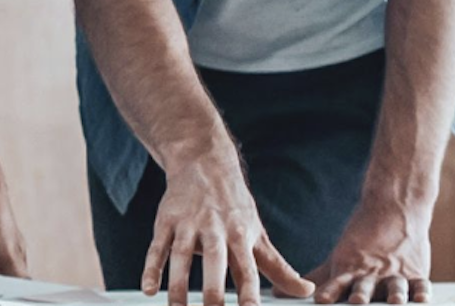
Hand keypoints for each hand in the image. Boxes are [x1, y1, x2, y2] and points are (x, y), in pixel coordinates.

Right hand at [143, 144, 313, 305]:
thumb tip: (306, 291)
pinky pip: (157, 246)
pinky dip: (151, 267)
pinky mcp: (165, 220)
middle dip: (213, 290)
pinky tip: (147, 288)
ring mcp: (187, 223)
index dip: (249, 294)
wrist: (203, 162)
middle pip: (214, 261)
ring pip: (180, 256)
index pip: (247, 270)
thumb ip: (279, 267)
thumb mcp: (257, 233)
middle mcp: (214, 229)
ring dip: (178, 286)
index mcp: (240, 236)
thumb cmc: (234, 205)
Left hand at [310, 199, 431, 303]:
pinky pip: (421, 284)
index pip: (337, 283)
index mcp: (350, 268)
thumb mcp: (341, 257)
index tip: (322, 301)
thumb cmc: (364, 239)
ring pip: (395, 285)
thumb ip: (321, 278)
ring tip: (394, 301)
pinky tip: (421, 299)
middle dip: (361, 294)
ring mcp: (395, 273)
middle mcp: (372, 272)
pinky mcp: (416, 272)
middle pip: (366, 285)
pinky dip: (422, 291)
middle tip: (357, 300)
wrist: (393, 209)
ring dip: (393, 293)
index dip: (330, 292)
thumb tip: (284, 292)